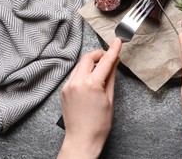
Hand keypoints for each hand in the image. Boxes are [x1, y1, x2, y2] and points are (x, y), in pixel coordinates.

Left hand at [58, 38, 121, 158]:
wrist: (82, 139)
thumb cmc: (98, 124)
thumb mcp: (110, 99)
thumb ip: (111, 78)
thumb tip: (114, 63)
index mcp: (91, 84)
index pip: (105, 62)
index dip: (113, 50)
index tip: (117, 42)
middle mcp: (77, 82)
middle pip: (88, 58)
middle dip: (99, 54)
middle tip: (109, 57)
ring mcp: (68, 86)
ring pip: (80, 65)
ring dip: (91, 63)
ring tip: (101, 70)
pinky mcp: (64, 90)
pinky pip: (74, 74)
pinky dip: (84, 72)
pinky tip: (91, 79)